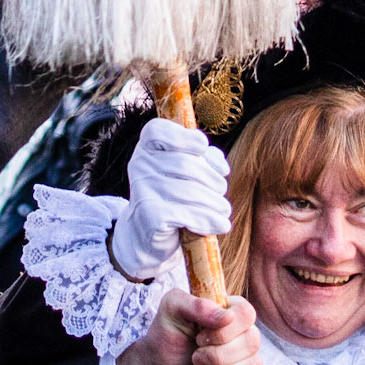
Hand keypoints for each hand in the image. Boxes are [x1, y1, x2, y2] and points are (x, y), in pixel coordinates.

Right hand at [109, 117, 230, 280]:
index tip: (203, 146)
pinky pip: (188, 215)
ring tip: (224, 209)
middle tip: (222, 189)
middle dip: (212, 179)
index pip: (159, 130)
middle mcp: (139, 165)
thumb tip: (220, 166)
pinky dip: (209, 220)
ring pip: (191, 192)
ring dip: (215, 203)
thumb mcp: (184, 170)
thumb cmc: (171, 194)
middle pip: (187, 164)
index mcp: (146, 147)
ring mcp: (142, 191)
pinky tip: (220, 224)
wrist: (146, 233)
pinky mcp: (150, 216)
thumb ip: (203, 158)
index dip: (185, 136)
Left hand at [114, 290, 263, 364]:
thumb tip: (227, 317)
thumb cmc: (166, 335)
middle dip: (216, 355)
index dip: (225, 330)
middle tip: (194, 357)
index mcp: (229, 310)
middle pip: (251, 342)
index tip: (199, 336)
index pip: (247, 314)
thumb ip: (196, 305)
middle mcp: (242, 334)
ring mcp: (246, 360)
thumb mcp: (171, 309)